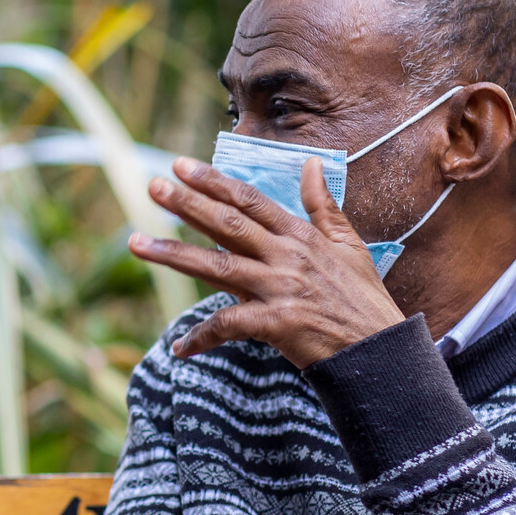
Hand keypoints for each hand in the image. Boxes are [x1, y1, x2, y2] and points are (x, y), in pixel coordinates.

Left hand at [129, 157, 402, 366]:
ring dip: (173, 255)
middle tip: (152, 186)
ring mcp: (280, 288)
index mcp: (300, 236)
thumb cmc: (362, 300)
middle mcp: (287, 256)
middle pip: (228, 225)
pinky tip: (178, 347)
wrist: (380, 351)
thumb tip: (311, 163)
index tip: (180, 165)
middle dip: (187, 203)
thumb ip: (323, 205)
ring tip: (136, 243)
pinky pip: (228, 326)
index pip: (249, 201)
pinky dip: (201, 337)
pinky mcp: (276, 324)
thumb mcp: (349, 245)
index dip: (213, 182)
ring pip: (216, 267)